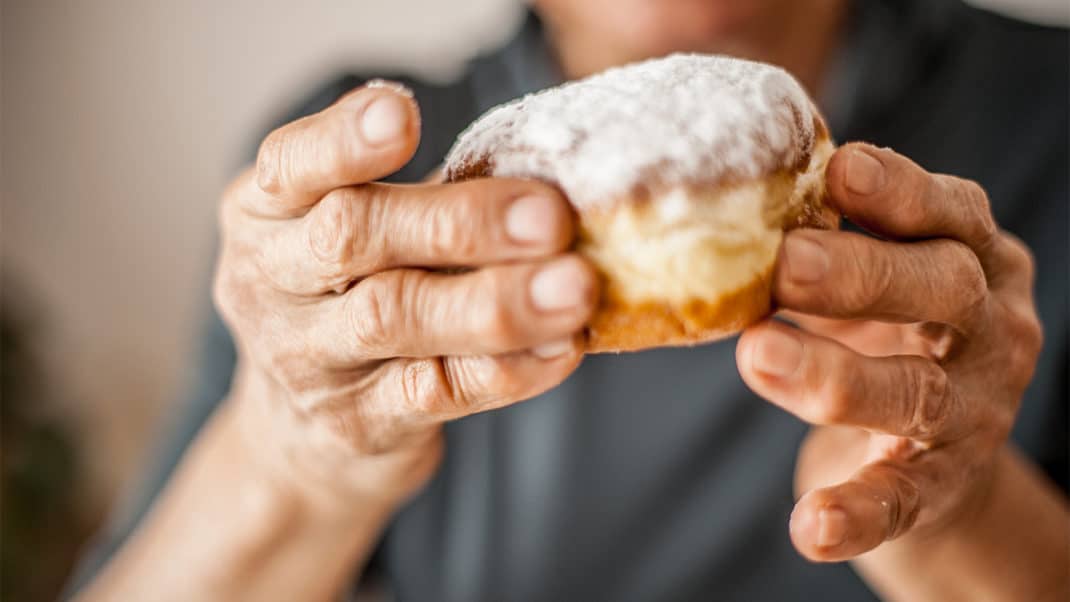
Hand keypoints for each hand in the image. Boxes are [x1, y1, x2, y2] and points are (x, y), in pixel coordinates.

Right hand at [214, 81, 597, 509]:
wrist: (299, 431)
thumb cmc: (353, 294)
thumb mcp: (359, 232)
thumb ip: (425, 200)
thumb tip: (552, 177)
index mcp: (266, 212)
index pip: (291, 165)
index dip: (343, 140)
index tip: (403, 114)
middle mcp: (271, 282)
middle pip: (352, 236)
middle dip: (459, 222)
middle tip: (549, 217)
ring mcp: (308, 359)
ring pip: (396, 318)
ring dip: (495, 302)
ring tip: (574, 287)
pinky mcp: (358, 422)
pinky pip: (437, 391)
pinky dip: (507, 367)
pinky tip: (560, 346)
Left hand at [736, 143, 1042, 560]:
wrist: (942, 444)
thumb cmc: (891, 324)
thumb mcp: (880, 272)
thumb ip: (834, 237)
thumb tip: (735, 198)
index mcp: (974, 258)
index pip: (949, 213)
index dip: (897, 192)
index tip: (838, 171)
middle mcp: (989, 328)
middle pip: (941, 290)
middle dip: (860, 274)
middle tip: (783, 264)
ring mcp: (973, 411)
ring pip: (915, 392)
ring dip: (835, 376)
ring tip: (757, 356)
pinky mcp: (941, 484)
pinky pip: (901, 498)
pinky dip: (855, 512)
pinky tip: (810, 525)